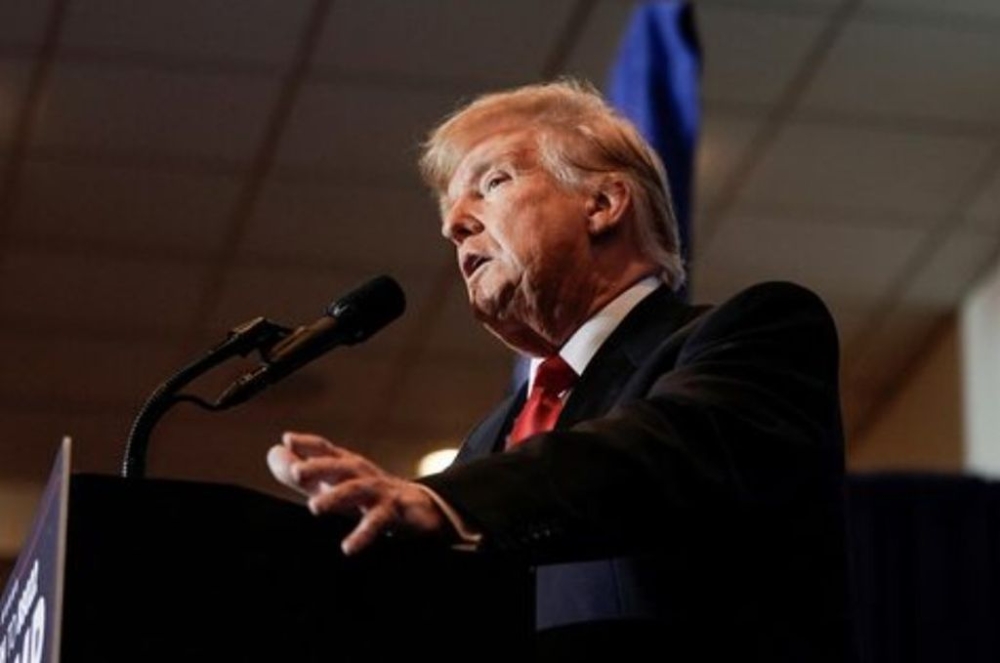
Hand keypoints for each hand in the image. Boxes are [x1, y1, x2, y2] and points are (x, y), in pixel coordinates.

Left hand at [267, 431, 448, 554]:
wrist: (421, 510)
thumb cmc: (371, 496)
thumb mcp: (336, 483)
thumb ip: (304, 473)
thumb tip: (273, 453)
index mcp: (349, 466)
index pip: (328, 449)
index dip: (308, 444)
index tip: (287, 440)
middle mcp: (364, 474)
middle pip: (341, 465)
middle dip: (320, 467)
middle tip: (296, 473)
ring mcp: (381, 491)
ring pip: (358, 489)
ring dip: (337, 495)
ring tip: (314, 507)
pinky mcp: (396, 511)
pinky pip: (378, 521)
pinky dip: (363, 533)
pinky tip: (348, 547)